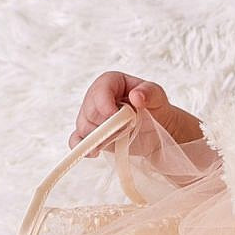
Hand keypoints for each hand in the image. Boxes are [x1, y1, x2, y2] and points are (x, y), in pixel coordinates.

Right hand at [70, 72, 193, 156]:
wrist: (157, 129)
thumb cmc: (156, 108)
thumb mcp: (158, 97)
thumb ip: (149, 93)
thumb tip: (136, 96)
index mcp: (112, 83)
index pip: (100, 89)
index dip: (104, 103)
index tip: (114, 115)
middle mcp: (97, 98)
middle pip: (89, 110)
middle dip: (104, 123)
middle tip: (122, 130)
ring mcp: (92, 117)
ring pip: (83, 126)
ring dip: (98, 136)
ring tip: (117, 139)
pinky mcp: (91, 134)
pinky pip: (77, 139)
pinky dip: (81, 146)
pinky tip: (93, 152)